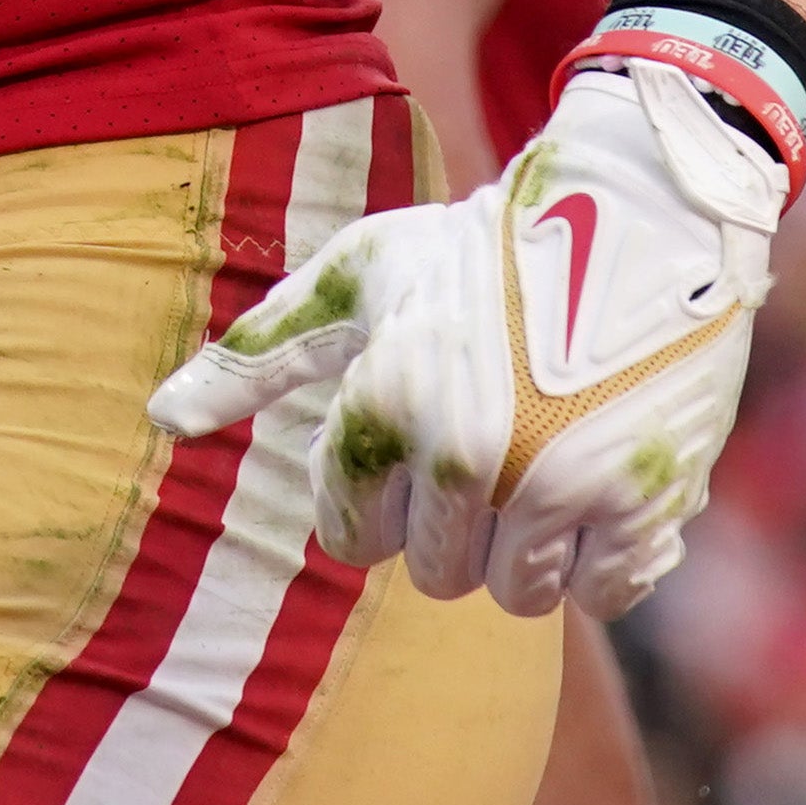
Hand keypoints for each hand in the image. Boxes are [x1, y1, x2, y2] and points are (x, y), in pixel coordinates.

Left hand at [149, 65, 782, 617]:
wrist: (642, 209)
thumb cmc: (481, 247)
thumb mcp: (359, 277)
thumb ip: (259, 353)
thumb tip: (162, 418)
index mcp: (384, 404)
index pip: (352, 538)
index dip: (381, 490)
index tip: (419, 428)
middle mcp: (466, 454)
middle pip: (435, 572)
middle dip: (453, 519)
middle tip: (489, 435)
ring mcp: (560, 484)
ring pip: (515, 593)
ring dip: (526, 542)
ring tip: (545, 451)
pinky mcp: (643, 502)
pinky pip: (599, 595)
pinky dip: (603, 554)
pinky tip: (605, 476)